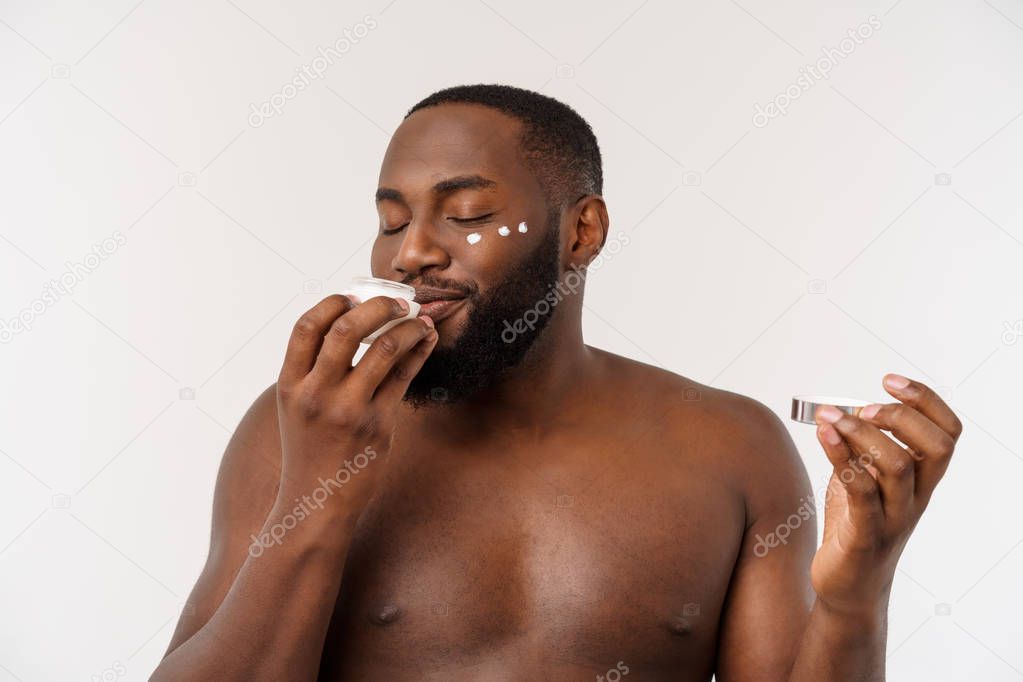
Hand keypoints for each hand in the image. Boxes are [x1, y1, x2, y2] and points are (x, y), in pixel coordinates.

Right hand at [274, 294, 437, 514]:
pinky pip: (404, 376)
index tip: (353, 296)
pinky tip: (426, 339)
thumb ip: (313, 370)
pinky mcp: (378, 424)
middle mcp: (317, 393)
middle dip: (379, 305)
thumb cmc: (310, 450)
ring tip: (419, 320)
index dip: (333, 302)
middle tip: (397, 301)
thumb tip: (347, 323)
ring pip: (385, 348)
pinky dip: (419, 351)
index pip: (308, 326)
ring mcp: (349, 409)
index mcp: (290, 384)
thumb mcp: (296, 407)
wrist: (317, 503)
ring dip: (408, 326)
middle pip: (348, 328)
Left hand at [810, 374, 962, 616]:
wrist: (848, 585)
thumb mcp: (862, 479)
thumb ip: (861, 448)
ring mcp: (893, 517)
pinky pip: (861, 493)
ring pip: (898, 467)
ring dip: (861, 433)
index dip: (926, 400)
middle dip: (902, 416)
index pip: (948, 433)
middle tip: (864, 407)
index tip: (889, 381)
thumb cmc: (856, 526)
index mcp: (921, 480)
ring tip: (831, 418)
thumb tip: (845, 408)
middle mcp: (915, 497)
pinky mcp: (865, 536)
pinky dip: (841, 458)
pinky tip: (824, 436)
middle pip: (937, 447)